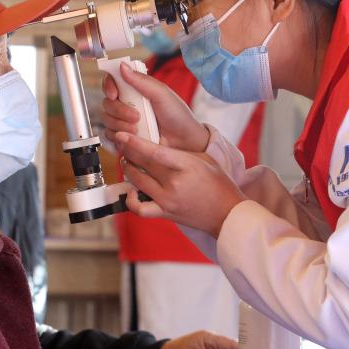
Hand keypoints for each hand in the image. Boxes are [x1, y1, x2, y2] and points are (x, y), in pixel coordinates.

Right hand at [102, 63, 209, 151]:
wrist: (184, 141)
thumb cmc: (177, 115)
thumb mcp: (162, 94)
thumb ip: (142, 80)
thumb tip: (122, 66)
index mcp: (135, 89)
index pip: (112, 82)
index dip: (108, 86)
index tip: (114, 94)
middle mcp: (127, 103)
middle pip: (107, 103)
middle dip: (119, 110)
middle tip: (136, 117)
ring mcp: (124, 121)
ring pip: (107, 119)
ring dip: (120, 124)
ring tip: (138, 129)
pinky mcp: (124, 137)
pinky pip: (110, 135)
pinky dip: (119, 136)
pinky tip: (133, 137)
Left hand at [116, 131, 243, 236]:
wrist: (227, 212)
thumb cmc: (218, 183)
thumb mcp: (203, 159)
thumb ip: (180, 152)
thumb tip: (156, 143)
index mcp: (185, 165)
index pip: (153, 152)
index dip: (134, 143)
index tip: (122, 135)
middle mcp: (173, 183)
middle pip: (142, 164)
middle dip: (128, 152)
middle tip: (123, 145)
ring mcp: (167, 200)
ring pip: (137, 181)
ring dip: (128, 169)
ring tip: (128, 161)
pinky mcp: (165, 213)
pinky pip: (139, 209)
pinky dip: (131, 200)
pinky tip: (131, 190)